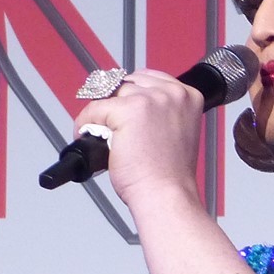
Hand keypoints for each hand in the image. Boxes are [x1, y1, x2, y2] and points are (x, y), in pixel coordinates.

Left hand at [74, 70, 204, 206]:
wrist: (166, 195)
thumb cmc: (169, 175)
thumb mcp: (176, 131)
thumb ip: (161, 112)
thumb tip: (130, 104)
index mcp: (188, 95)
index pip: (148, 78)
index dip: (131, 95)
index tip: (123, 112)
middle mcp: (172, 93)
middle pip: (128, 83)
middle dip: (115, 103)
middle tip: (110, 127)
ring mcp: (150, 99)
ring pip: (110, 94)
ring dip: (101, 115)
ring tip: (102, 137)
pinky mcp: (128, 110)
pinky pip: (94, 109)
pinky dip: (85, 124)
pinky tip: (91, 140)